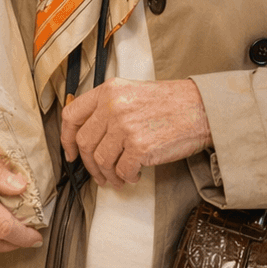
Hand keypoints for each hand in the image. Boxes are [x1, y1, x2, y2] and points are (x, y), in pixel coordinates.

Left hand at [60, 77, 212, 187]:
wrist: (201, 108)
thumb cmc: (170, 102)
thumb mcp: (131, 92)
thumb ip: (108, 107)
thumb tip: (89, 134)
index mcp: (108, 90)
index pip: (71, 115)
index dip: (66, 138)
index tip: (71, 152)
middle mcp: (112, 106)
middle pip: (84, 143)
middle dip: (90, 164)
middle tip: (99, 174)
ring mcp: (125, 126)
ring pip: (101, 160)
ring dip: (108, 175)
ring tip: (119, 177)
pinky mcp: (140, 146)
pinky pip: (122, 170)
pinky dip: (127, 177)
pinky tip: (135, 174)